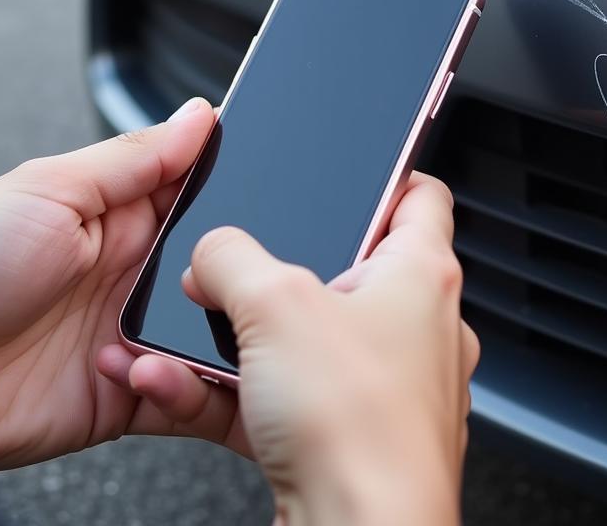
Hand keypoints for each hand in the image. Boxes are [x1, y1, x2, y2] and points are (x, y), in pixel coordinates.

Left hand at [0, 97, 216, 469]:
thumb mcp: (50, 188)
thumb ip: (133, 157)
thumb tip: (198, 116)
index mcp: (117, 216)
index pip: (195, 194)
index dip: (231, 189)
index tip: (263, 185)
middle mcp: (131, 273)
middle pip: (215, 264)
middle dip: (230, 265)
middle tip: (229, 266)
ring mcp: (132, 334)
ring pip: (209, 330)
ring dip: (208, 328)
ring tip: (180, 321)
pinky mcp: (127, 394)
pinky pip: (184, 395)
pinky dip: (185, 387)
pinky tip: (150, 370)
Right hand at [97, 173, 477, 525]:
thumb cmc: (357, 427)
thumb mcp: (273, 305)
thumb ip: (231, 257)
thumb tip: (212, 253)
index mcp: (422, 274)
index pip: (420, 194)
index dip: (385, 173)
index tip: (348, 170)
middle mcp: (416, 327)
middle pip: (345, 268)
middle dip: (277, 270)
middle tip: (236, 269)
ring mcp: (387, 386)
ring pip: (307, 340)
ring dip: (243, 339)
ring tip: (192, 336)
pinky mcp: (352, 436)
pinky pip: (288, 396)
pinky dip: (239, 392)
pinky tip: (184, 388)